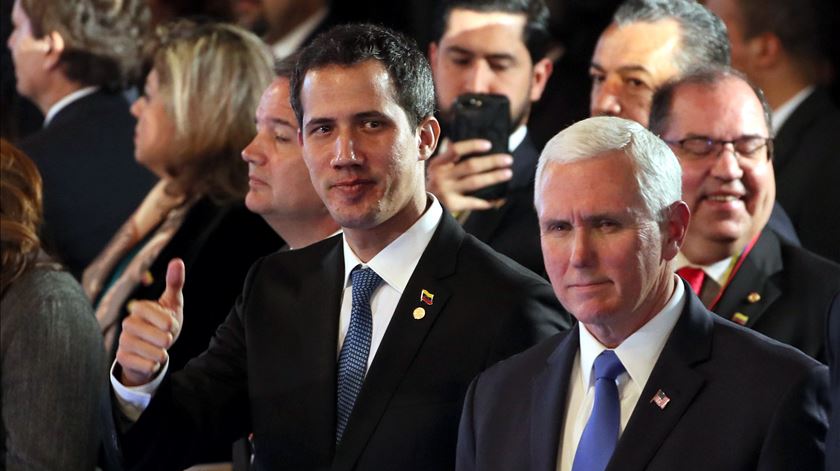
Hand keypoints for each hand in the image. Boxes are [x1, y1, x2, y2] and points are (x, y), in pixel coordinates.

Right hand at [115, 259, 184, 385]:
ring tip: (160, 351)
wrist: (153, 349)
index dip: (167, 321)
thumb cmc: (164, 323)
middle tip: (167, 340)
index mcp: (139, 308)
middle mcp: (128, 323)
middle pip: (158, 336)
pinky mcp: (122, 358)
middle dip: (168, 340)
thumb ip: (174, 283)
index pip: (152, 312)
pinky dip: (153, 366)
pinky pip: (143, 366)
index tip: (171, 324)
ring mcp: (123, 341)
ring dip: (162, 354)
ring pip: (152, 352)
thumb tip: (177, 261)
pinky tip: (152, 362)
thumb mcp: (172, 303)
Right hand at [426, 138, 512, 211]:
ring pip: (475, 182)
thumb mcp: (436, 169)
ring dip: (493, 177)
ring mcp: (446, 191)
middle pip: (471, 166)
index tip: (489, 145)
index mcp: (437, 164)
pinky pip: (473, 202)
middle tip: (508, 160)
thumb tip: (469, 145)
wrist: (416, 208)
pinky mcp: (451, 205)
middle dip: (491, 162)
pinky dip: (486, 201)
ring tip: (507, 173)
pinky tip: (498, 199)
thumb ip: (449, 158)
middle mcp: (440, 176)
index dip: (473, 146)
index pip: (456, 150)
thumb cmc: (432, 184)